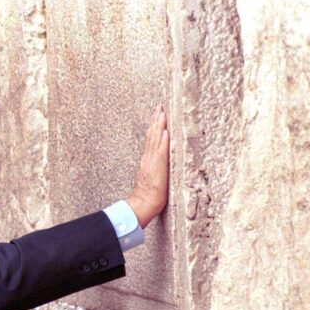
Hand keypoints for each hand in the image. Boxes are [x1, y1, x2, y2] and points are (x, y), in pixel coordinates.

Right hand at [126, 106, 169, 227]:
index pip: (151, 138)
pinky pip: (161, 150)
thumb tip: (157, 160)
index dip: (154, 126)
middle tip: (159, 107)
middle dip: (156, 120)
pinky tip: (165, 131)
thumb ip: (153, 166)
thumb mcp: (150, 175)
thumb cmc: (148, 193)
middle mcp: (149, 157)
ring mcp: (153, 160)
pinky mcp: (159, 166)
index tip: (157, 114)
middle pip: (152, 135)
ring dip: (159, 125)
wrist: (143, 202)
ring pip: (156, 139)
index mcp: (147, 159)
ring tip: (162, 113)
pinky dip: (163, 140)